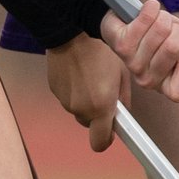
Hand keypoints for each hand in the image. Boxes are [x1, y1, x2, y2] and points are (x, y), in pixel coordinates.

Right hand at [45, 33, 127, 150]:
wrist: (71, 36)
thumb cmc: (101, 53)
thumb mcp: (122, 74)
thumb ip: (123, 98)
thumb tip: (122, 112)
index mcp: (100, 108)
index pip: (100, 142)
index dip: (106, 139)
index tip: (113, 130)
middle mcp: (80, 110)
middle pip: (89, 125)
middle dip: (98, 117)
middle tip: (105, 96)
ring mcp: (65, 102)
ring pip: (79, 111)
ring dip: (87, 103)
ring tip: (92, 79)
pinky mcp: (54, 92)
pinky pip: (69, 99)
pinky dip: (75, 93)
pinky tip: (79, 74)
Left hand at [100, 0, 178, 101]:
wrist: (127, 23)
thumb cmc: (158, 34)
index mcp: (165, 84)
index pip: (178, 93)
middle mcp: (147, 80)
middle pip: (172, 48)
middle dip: (176, 29)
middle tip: (170, 29)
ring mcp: (132, 64)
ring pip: (160, 31)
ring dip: (163, 18)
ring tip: (158, 19)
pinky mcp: (121, 46)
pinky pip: (145, 21)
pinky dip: (151, 9)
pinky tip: (149, 9)